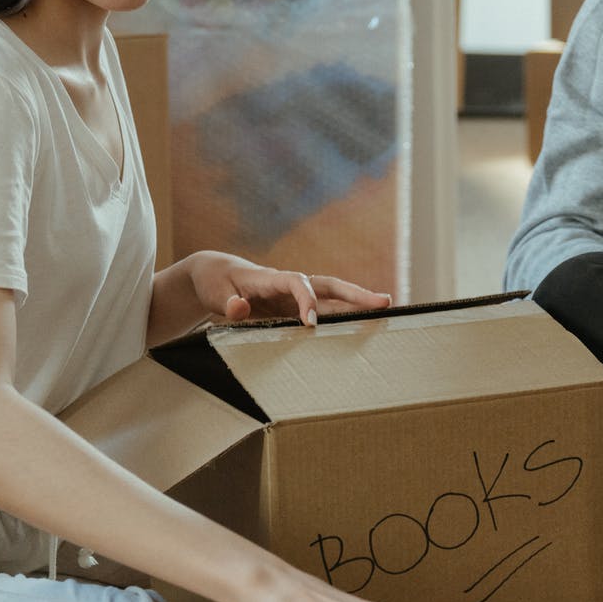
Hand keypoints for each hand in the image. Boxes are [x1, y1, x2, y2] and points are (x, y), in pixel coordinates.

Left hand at [187, 252, 391, 326]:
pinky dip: (344, 317)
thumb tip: (239, 310)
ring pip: (332, 299)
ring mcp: (296, 297)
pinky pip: (325, 311)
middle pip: (328, 286)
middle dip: (356, 294)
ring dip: (357, 305)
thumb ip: (227, 303)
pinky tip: (362, 327)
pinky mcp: (296, 308)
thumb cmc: (216, 284)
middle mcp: (290, 285)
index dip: (306, 300)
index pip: (297, 283)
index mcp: (270, 279)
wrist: (217, 274)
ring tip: (386, 312)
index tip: (311, 324)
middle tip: (384, 302)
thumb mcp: (216, 293)